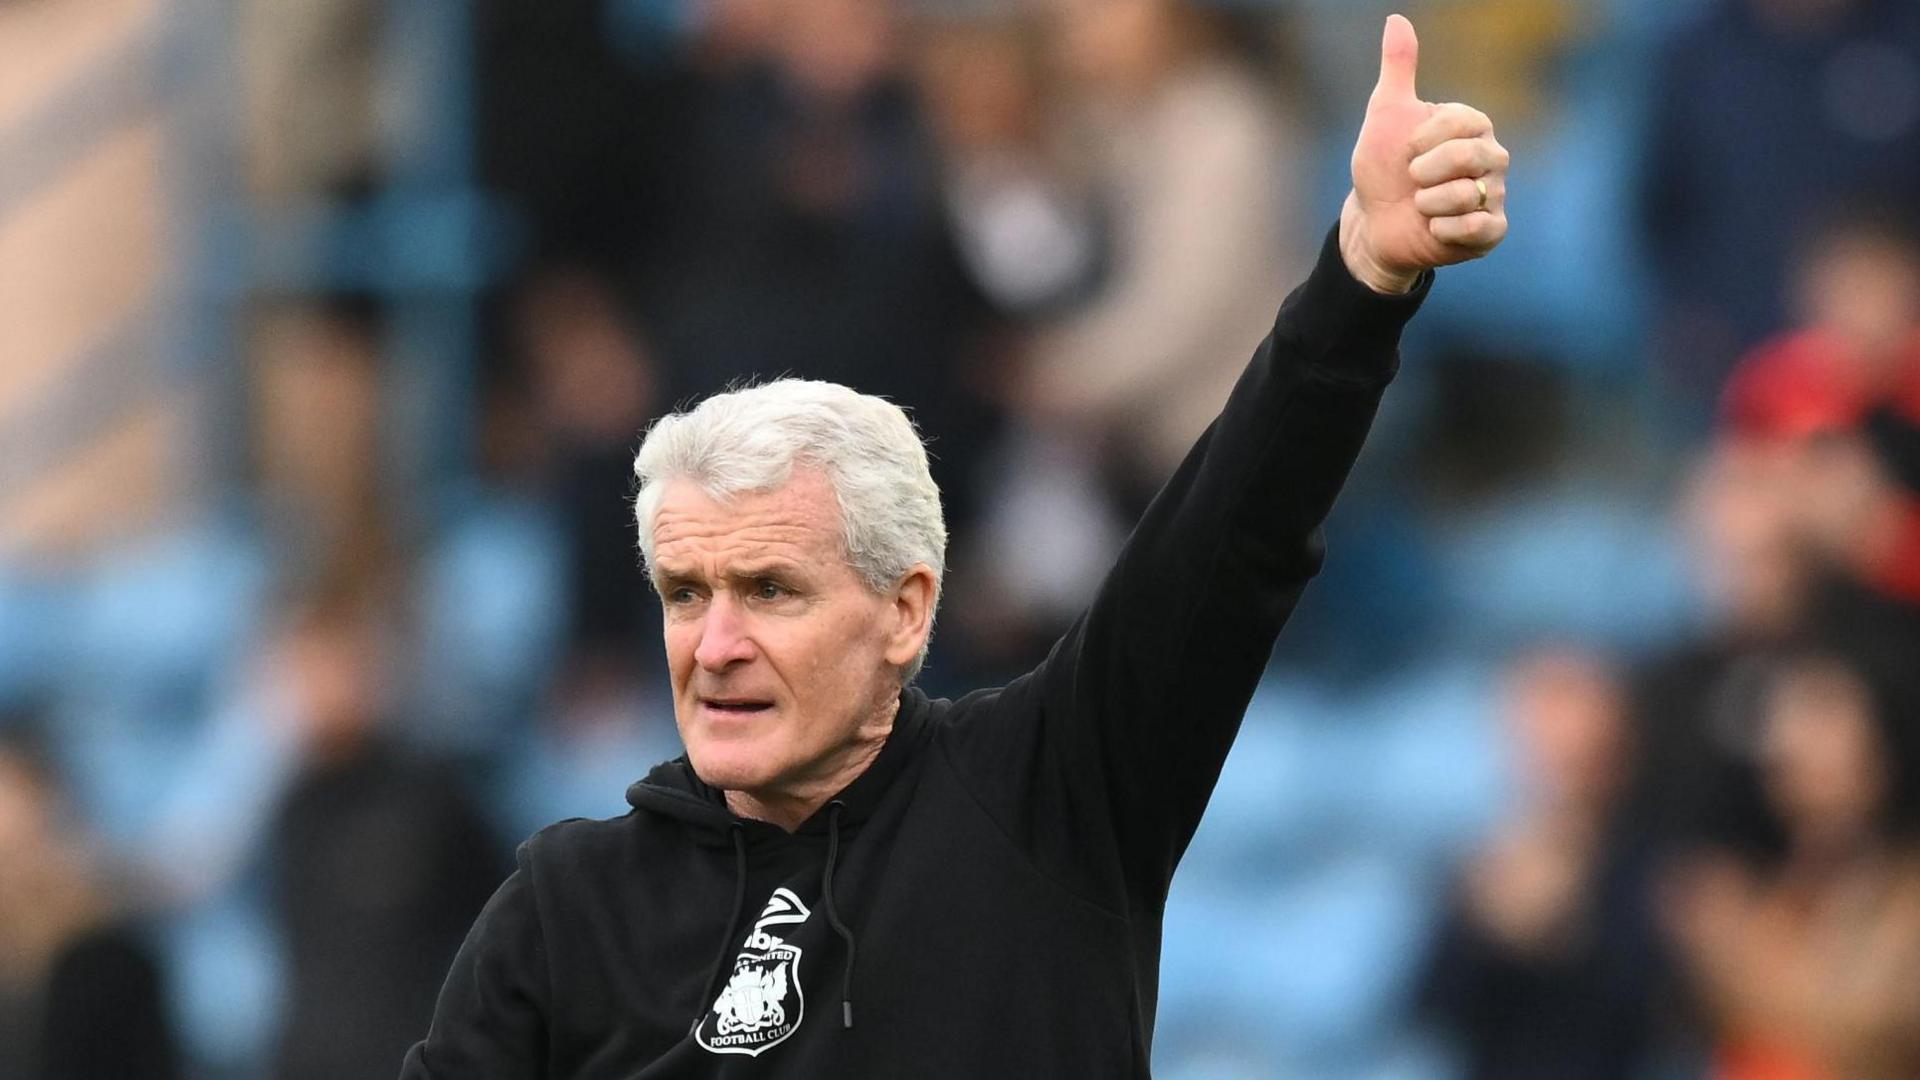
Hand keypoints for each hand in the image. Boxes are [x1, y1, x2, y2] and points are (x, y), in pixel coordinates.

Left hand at [1340, 15, 1508, 293]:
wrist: (1374, 222)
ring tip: (1420, 206)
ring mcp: (1495, 195)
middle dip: (1424, 173)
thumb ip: (1398, 69)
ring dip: (1428, 203)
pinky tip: (1433, 228)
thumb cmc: (1383, 167)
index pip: (1459, 123)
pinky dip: (1444, 229)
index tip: (1406, 152)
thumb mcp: (1386, 114)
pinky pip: (1477, 228)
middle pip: (1468, 158)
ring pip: (1467, 195)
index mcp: (1473, 126)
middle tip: (1411, 181)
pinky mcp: (1491, 231)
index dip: (1421, 141)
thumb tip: (1396, 19)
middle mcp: (1492, 157)